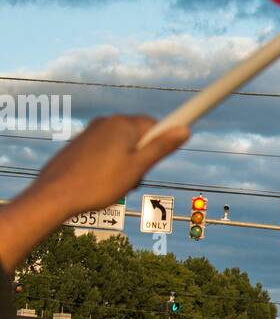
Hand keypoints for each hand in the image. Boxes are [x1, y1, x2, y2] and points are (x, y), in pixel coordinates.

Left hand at [29, 115, 188, 220]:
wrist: (55, 195)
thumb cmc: (97, 184)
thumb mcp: (137, 168)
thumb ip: (161, 148)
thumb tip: (184, 129)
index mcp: (122, 125)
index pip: (155, 124)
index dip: (163, 140)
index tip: (171, 148)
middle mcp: (106, 123)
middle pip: (137, 135)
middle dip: (142, 156)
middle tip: (136, 178)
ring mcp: (90, 133)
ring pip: (120, 145)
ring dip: (126, 163)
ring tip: (116, 185)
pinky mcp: (79, 145)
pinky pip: (104, 150)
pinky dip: (109, 164)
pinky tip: (102, 183)